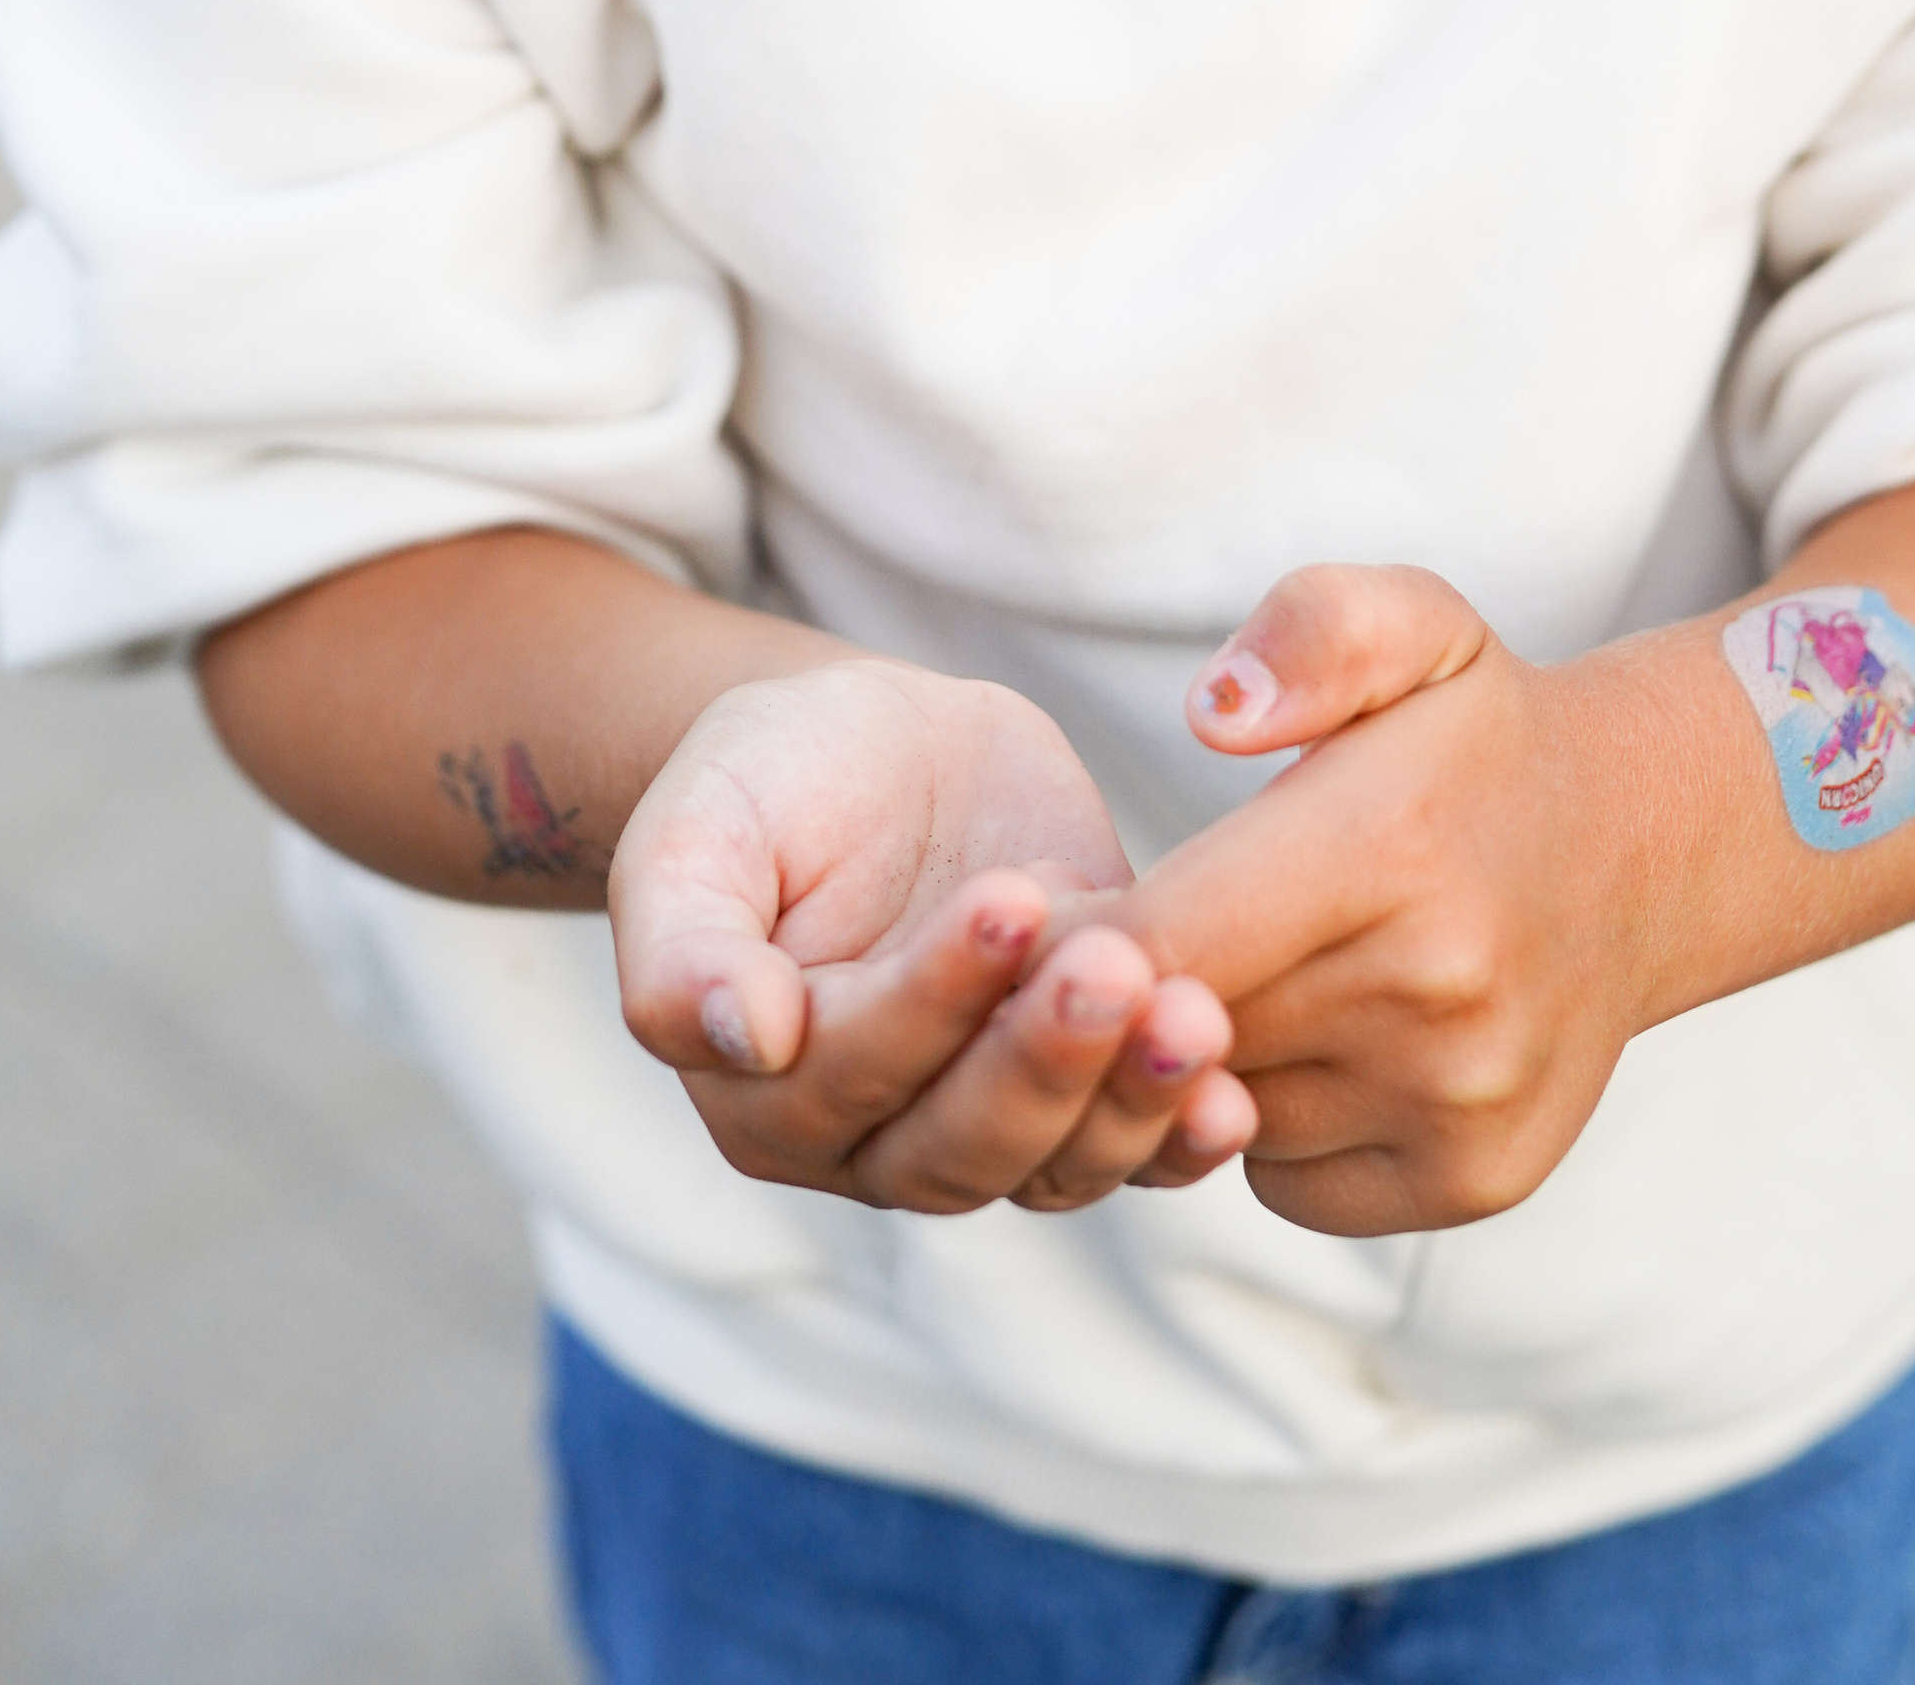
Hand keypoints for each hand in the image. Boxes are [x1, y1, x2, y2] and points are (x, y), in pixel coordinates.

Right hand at [610, 656, 1256, 1212]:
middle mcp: (869, 1142)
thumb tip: (738, 1034)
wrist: (874, 751)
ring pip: (1052, 1164)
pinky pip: (1129, 1152)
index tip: (1007, 901)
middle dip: (1043, 1060)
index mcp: (761, 1090)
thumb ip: (682, 942)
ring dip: (1127, 1102)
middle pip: (959, 1143)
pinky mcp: (1075, 1091)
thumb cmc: (765, 781)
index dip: (933, 997)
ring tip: (1193, 1017)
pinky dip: (1180, 1138)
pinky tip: (1232, 1096)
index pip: (852, 1069)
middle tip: (1111, 964)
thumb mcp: (696, 830)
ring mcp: (979, 1126)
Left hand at [1098, 567, 1669, 1238]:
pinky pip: (1288, 1183)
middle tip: (1112, 949)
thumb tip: (1213, 716)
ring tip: (1240, 976)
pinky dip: (1268, 1128)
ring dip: (1196, 1067)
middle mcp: (1435, 989)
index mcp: (1386, 845)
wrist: (1641, 851)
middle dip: (1122, 1002)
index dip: (1069, 946)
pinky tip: (1310, 1043)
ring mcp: (1461, 1101)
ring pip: (1226, 1119)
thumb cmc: (1477, 736)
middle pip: (1179, 1038)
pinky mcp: (1473, 1182)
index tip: (1027, 919)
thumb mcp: (1410, 623)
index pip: (1160, 942)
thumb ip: (1308, 632)